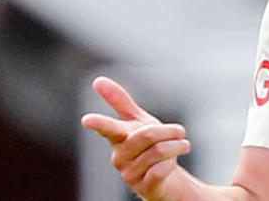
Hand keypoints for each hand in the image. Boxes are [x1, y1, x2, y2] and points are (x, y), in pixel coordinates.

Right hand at [81, 76, 191, 199]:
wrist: (165, 175)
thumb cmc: (149, 145)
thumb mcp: (138, 121)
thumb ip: (120, 101)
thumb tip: (97, 80)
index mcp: (118, 137)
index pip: (107, 128)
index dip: (99, 123)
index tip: (86, 119)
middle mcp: (119, 156)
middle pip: (147, 135)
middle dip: (170, 131)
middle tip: (180, 131)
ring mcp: (129, 174)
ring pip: (159, 151)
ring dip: (177, 146)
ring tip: (181, 146)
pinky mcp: (142, 187)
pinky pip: (161, 169)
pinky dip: (172, 163)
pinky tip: (171, 164)